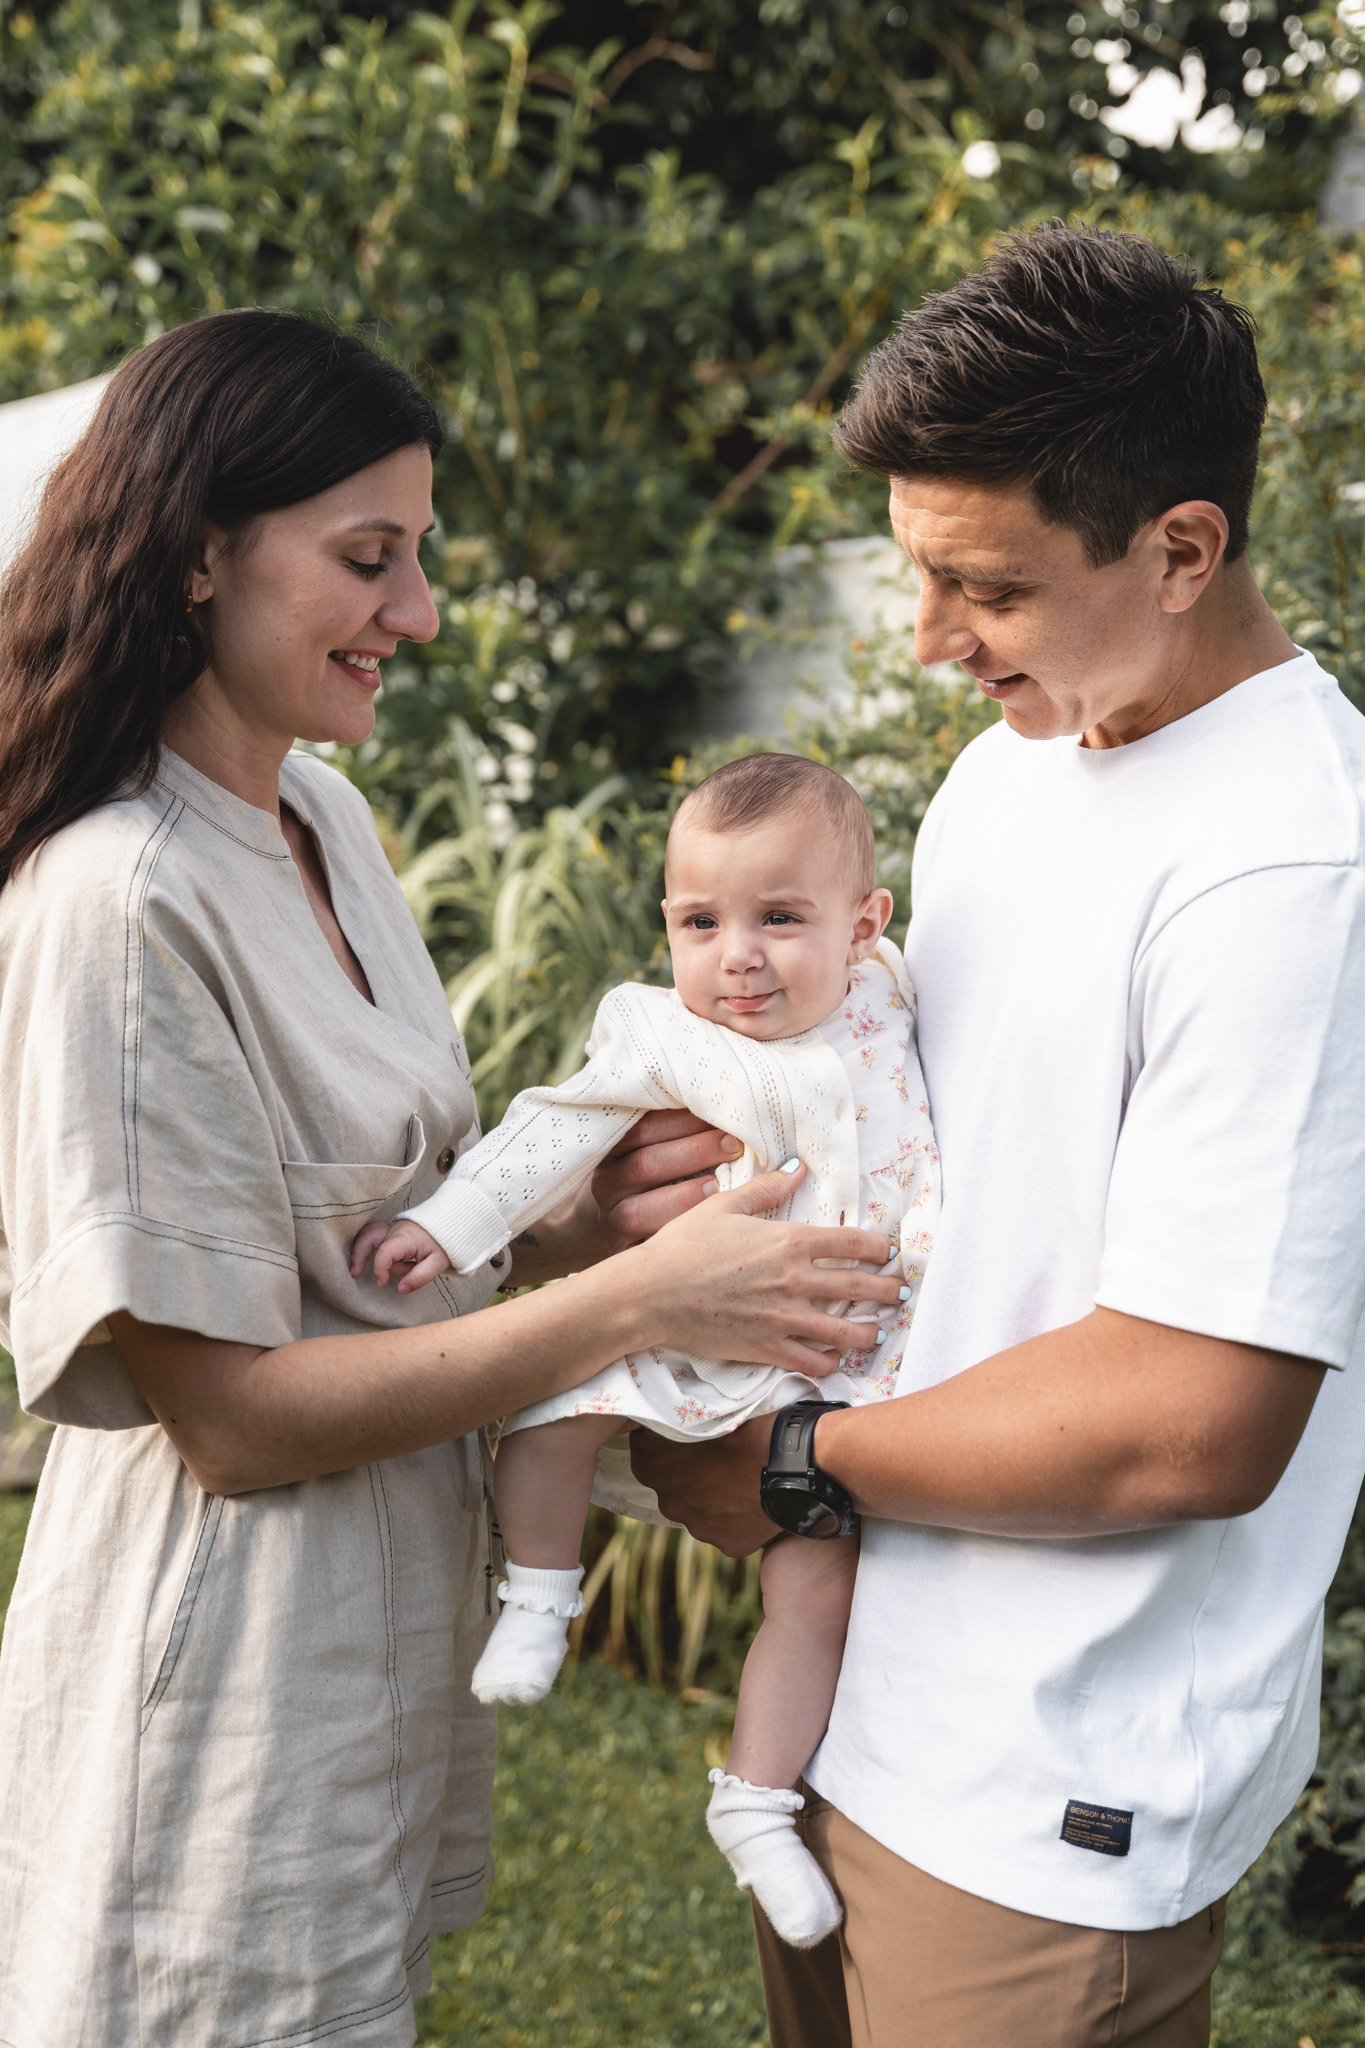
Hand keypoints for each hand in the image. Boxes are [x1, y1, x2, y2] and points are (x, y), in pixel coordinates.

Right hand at [350, 1217, 451, 1292]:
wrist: (450, 1224)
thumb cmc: (444, 1244)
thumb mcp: (437, 1263)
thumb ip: (419, 1278)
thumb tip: (401, 1290)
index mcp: (406, 1237)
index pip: (385, 1252)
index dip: (380, 1269)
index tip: (382, 1282)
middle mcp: (395, 1229)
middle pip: (370, 1239)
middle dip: (359, 1254)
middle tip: (354, 1272)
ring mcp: (392, 1227)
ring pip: (369, 1234)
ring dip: (363, 1248)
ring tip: (357, 1266)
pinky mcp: (391, 1228)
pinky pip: (373, 1233)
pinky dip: (366, 1243)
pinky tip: (363, 1254)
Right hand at [591, 1109, 743, 1252]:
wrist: (629, 1229)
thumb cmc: (662, 1181)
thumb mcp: (662, 1149)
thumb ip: (683, 1132)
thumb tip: (728, 1108)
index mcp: (613, 1149)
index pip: (643, 1129)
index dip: (682, 1122)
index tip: (721, 1115)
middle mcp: (606, 1184)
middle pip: (645, 1165)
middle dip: (693, 1153)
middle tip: (734, 1146)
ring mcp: (611, 1220)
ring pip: (639, 1210)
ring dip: (683, 1197)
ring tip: (718, 1188)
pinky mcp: (621, 1251)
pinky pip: (646, 1245)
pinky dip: (677, 1234)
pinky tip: (704, 1224)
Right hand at [626, 1160, 897, 1370]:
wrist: (652, 1294)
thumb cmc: (682, 1246)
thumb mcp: (723, 1206)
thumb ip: (766, 1188)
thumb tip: (796, 1169)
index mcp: (789, 1241)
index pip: (853, 1243)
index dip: (879, 1248)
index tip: (889, 1252)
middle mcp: (796, 1280)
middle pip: (861, 1287)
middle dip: (888, 1290)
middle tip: (901, 1293)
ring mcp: (785, 1318)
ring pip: (846, 1331)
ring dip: (868, 1332)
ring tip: (875, 1332)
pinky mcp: (769, 1349)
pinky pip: (813, 1362)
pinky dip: (830, 1362)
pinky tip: (833, 1358)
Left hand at [632, 1416, 773, 1557]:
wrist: (796, 1461)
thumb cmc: (748, 1424)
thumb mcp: (703, 1409)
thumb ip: (678, 1420)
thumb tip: (666, 1417)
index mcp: (652, 1465)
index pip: (644, 1449)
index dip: (662, 1439)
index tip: (683, 1431)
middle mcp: (669, 1502)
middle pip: (674, 1485)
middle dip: (689, 1473)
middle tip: (719, 1455)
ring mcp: (699, 1527)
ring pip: (702, 1510)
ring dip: (714, 1497)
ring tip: (743, 1477)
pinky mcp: (729, 1544)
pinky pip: (729, 1529)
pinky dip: (739, 1516)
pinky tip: (757, 1499)